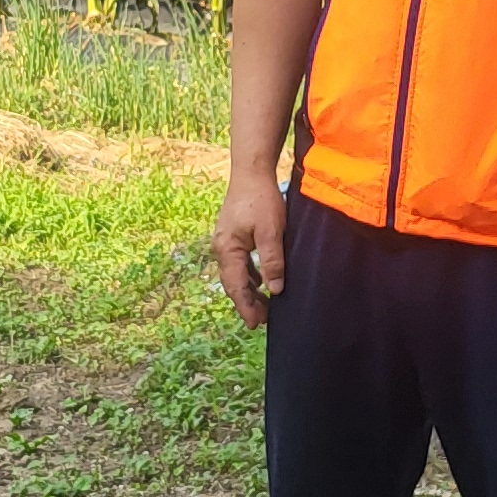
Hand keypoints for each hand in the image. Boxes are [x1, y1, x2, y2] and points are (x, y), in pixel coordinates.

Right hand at [212, 167, 288, 328]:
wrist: (251, 171)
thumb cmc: (261, 199)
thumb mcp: (271, 232)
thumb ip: (272, 261)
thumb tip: (274, 290)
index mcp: (227, 249)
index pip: (235, 287)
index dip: (246, 307)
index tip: (256, 325)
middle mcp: (222, 247)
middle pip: (233, 283)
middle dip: (247, 303)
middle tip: (263, 320)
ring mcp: (225, 241)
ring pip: (236, 273)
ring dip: (249, 290)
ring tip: (264, 306)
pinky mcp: (233, 235)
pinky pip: (239, 262)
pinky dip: (249, 276)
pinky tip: (260, 281)